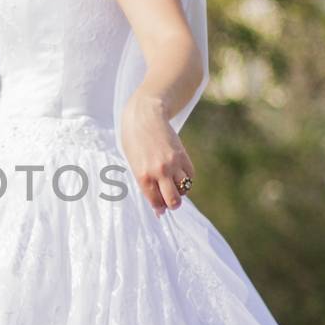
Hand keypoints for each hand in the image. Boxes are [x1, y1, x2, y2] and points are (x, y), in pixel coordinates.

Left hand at [120, 92, 194, 218]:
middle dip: (172, 204)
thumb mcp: (133, 165)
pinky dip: (187, 178)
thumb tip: (159, 208)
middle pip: (174, 200)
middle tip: (169, 199)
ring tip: (173, 184)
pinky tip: (179, 174)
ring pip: (185, 188)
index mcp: (143, 176)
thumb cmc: (133, 142)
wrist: (144, 117)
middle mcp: (159, 172)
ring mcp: (173, 164)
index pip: (157, 202)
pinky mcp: (183, 155)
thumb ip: (145, 185)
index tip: (160, 207)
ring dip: (181, 190)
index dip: (160, 208)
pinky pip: (191, 175)